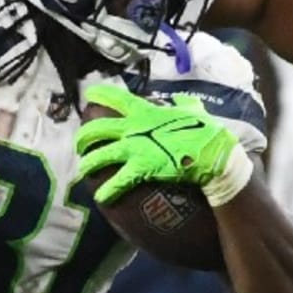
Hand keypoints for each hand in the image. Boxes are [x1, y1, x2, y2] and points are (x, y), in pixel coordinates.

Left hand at [75, 84, 249, 205]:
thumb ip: (183, 104)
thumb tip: (180, 100)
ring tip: (83, 172)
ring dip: (87, 165)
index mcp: (146, 111)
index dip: (100, 95)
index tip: (89, 95)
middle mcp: (135, 128)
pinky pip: (117, 181)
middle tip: (80, 146)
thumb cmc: (206, 131)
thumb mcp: (195, 110)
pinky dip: (107, 191)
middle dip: (83, 137)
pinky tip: (101, 198)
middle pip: (97, 129)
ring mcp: (135, 148)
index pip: (117, 98)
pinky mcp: (141, 168)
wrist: (213, 153)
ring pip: (99, 156)